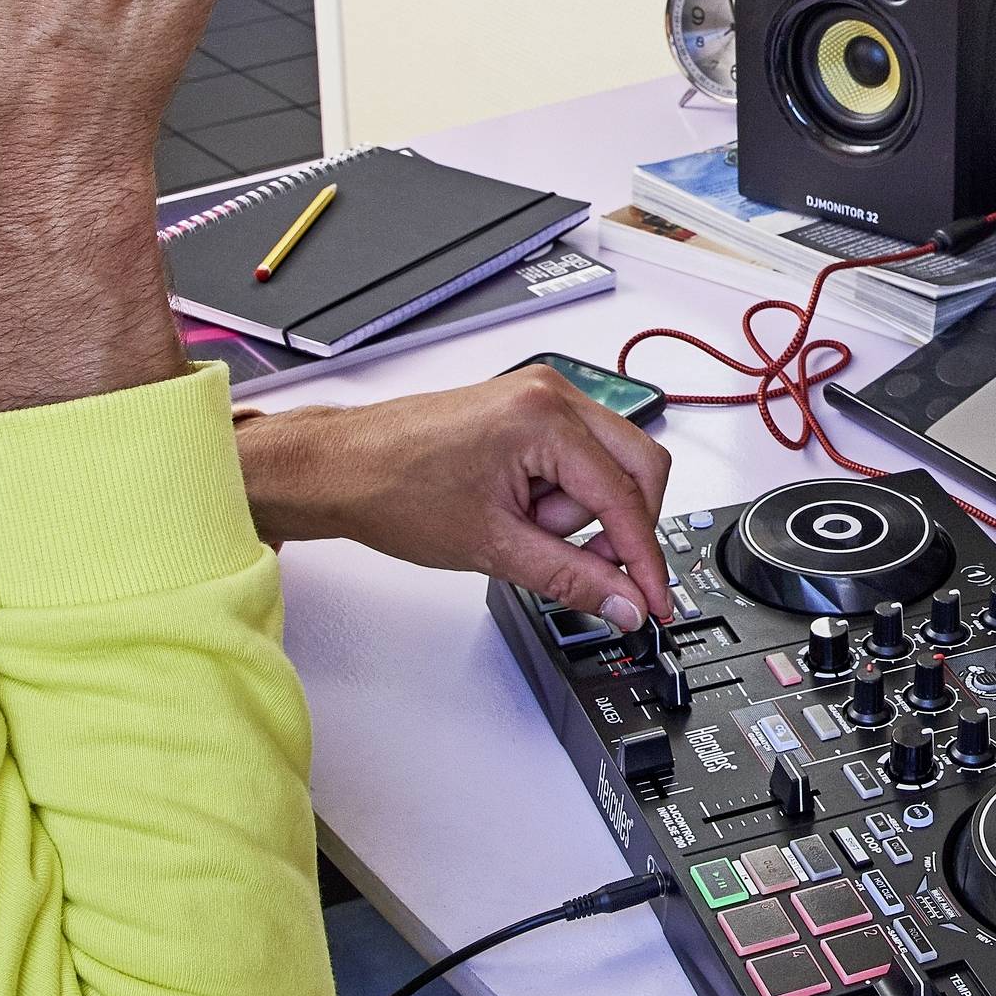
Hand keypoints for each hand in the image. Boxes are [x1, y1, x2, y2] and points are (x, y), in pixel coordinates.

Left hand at [236, 369, 674, 628]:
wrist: (342, 466)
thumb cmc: (393, 488)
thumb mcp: (494, 546)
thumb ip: (572, 577)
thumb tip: (624, 601)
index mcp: (545, 416)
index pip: (625, 496)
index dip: (645, 560)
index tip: (653, 602)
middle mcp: (549, 393)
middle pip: (637, 465)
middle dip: (619, 525)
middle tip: (587, 566)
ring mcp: (537, 395)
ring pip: (608, 462)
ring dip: (582, 510)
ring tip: (519, 527)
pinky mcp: (524, 409)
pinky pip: (577, 455)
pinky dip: (564, 493)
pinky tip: (520, 511)